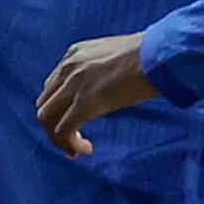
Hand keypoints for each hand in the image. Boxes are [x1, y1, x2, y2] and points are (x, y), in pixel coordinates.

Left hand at [36, 32, 156, 155]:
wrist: (159, 55)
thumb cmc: (149, 56)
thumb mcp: (113, 56)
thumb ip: (101, 70)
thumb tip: (106, 90)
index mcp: (74, 54)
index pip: (52, 86)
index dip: (60, 108)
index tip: (75, 120)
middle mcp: (68, 68)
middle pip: (45, 103)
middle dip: (54, 125)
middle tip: (73, 138)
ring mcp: (74, 85)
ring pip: (46, 118)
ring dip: (58, 138)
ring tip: (76, 149)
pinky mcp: (85, 103)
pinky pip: (63, 130)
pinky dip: (68, 144)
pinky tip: (85, 149)